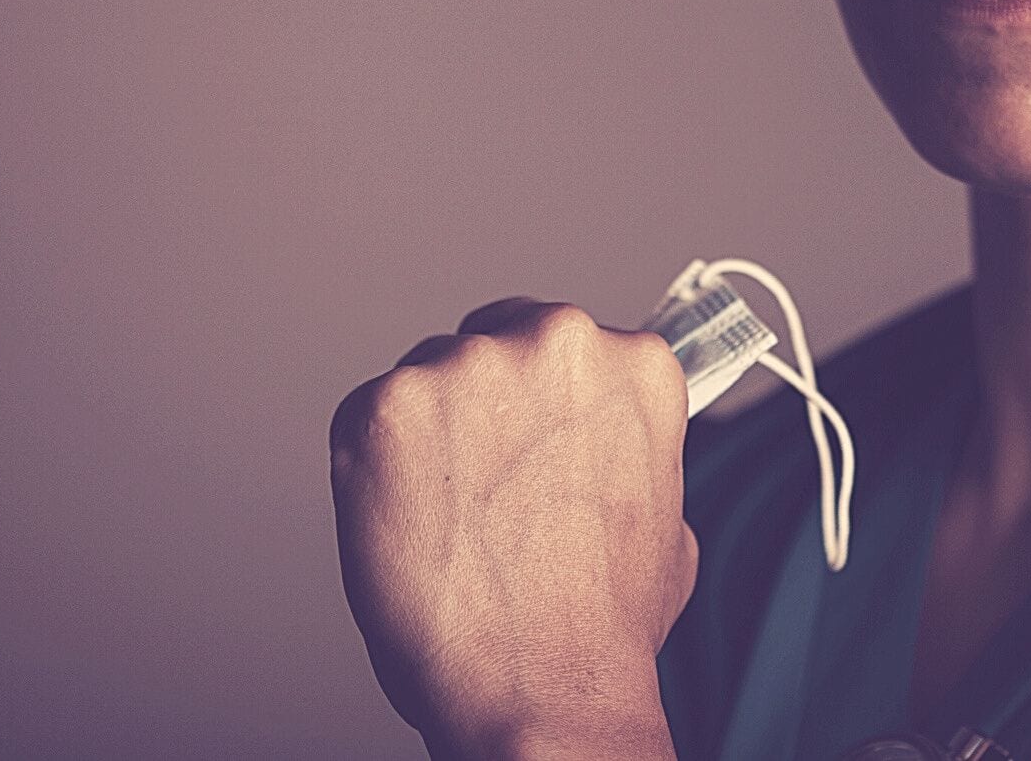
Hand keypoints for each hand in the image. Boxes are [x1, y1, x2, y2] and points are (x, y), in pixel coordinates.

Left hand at [330, 298, 695, 759]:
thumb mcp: (665, 518)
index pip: (560, 342)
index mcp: (634, 361)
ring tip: (447, 525)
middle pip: (489, 341)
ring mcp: (466, 366)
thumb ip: (627, 454)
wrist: (545, 691)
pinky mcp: (386, 406)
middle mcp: (555, 340)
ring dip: (427, 439)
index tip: (527, 436)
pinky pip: (365, 421)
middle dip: (481, 405)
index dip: (536, 398)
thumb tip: (600, 452)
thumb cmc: (602, 628)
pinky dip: (373, 472)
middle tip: (482, 488)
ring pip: (425, 380)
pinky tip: (408, 527)